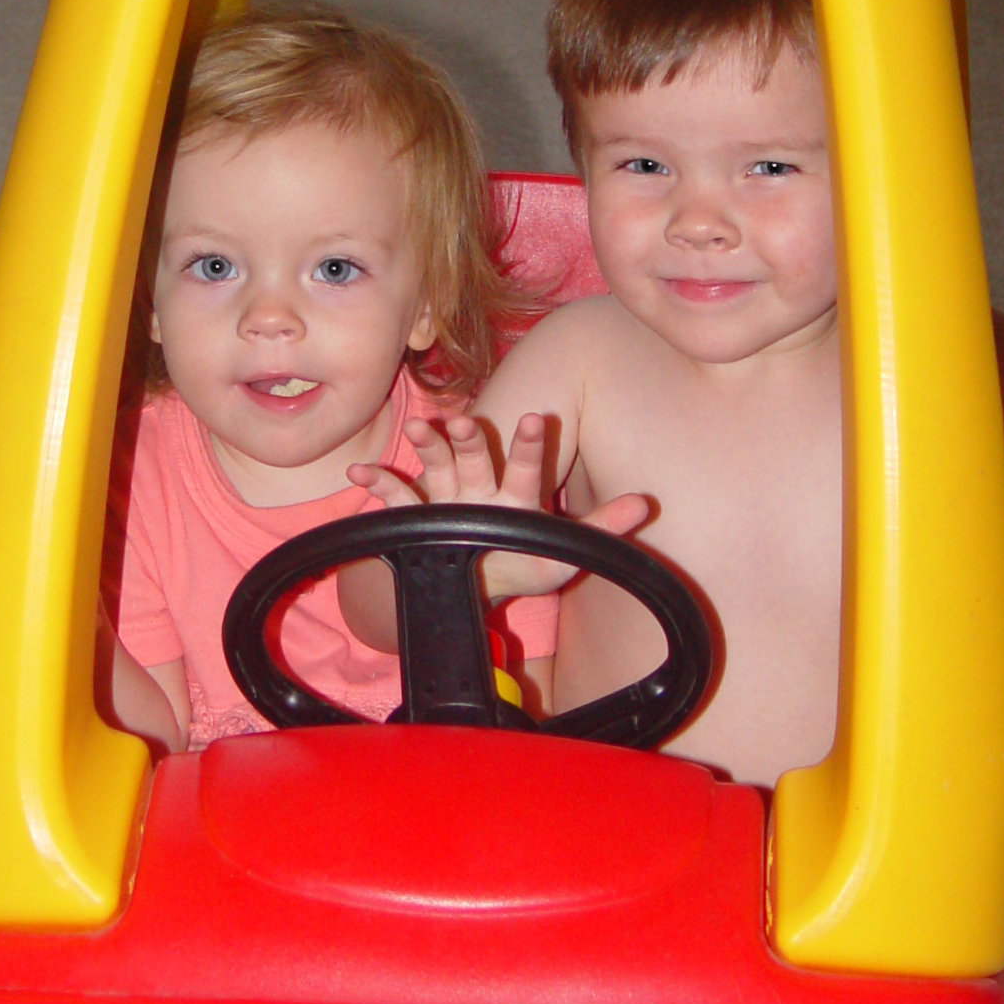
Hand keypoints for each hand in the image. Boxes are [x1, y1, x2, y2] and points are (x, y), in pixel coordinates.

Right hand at [349, 412, 648, 598]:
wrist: (477, 587)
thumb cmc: (527, 563)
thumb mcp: (564, 552)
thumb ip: (601, 529)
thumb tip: (643, 504)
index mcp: (516, 495)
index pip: (525, 466)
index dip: (529, 445)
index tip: (535, 417)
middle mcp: (479, 488)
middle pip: (474, 457)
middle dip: (469, 438)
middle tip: (466, 420)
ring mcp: (446, 500)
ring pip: (435, 466)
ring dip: (427, 447)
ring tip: (420, 428)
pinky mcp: (418, 517)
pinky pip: (395, 499)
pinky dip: (378, 484)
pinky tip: (361, 474)